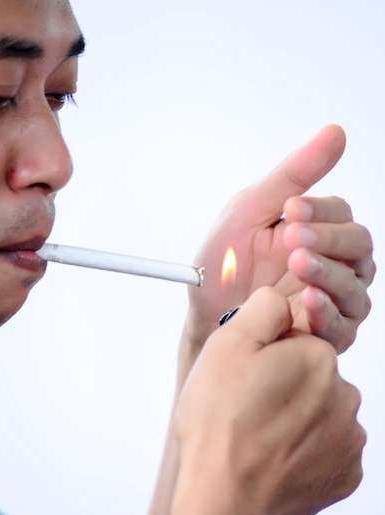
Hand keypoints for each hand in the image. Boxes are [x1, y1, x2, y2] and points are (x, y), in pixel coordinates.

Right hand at [175, 287, 365, 514]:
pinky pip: (324, 451)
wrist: (227, 504)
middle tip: (245, 411)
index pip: (293, 342)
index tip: (243, 380)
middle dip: (281, 388)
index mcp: (319, 358)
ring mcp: (349, 440)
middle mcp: (346, 395)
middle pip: (308, 378)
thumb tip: (282, 300)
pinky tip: (274, 461)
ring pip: (318, 414)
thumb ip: (262, 308)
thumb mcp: (226, 345)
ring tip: (257, 440)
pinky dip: (302, 453)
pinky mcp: (346, 475)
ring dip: (293, 420)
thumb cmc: (220, 425)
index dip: (263, 358)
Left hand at [185, 125, 374, 356]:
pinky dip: (329, 313)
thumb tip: (335, 133)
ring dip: (328, 273)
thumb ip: (292, 175)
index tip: (291, 209)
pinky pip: (343, 325)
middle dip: (328, 239)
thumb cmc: (224, 264)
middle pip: (358, 246)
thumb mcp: (248, 211)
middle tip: (293, 237)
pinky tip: (309, 300)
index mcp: (315, 231)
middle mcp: (330, 263)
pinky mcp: (324, 333)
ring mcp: (330, 299)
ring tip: (298, 264)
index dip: (322, 210)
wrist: (204, 313)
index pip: (341, 213)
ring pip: (355, 285)